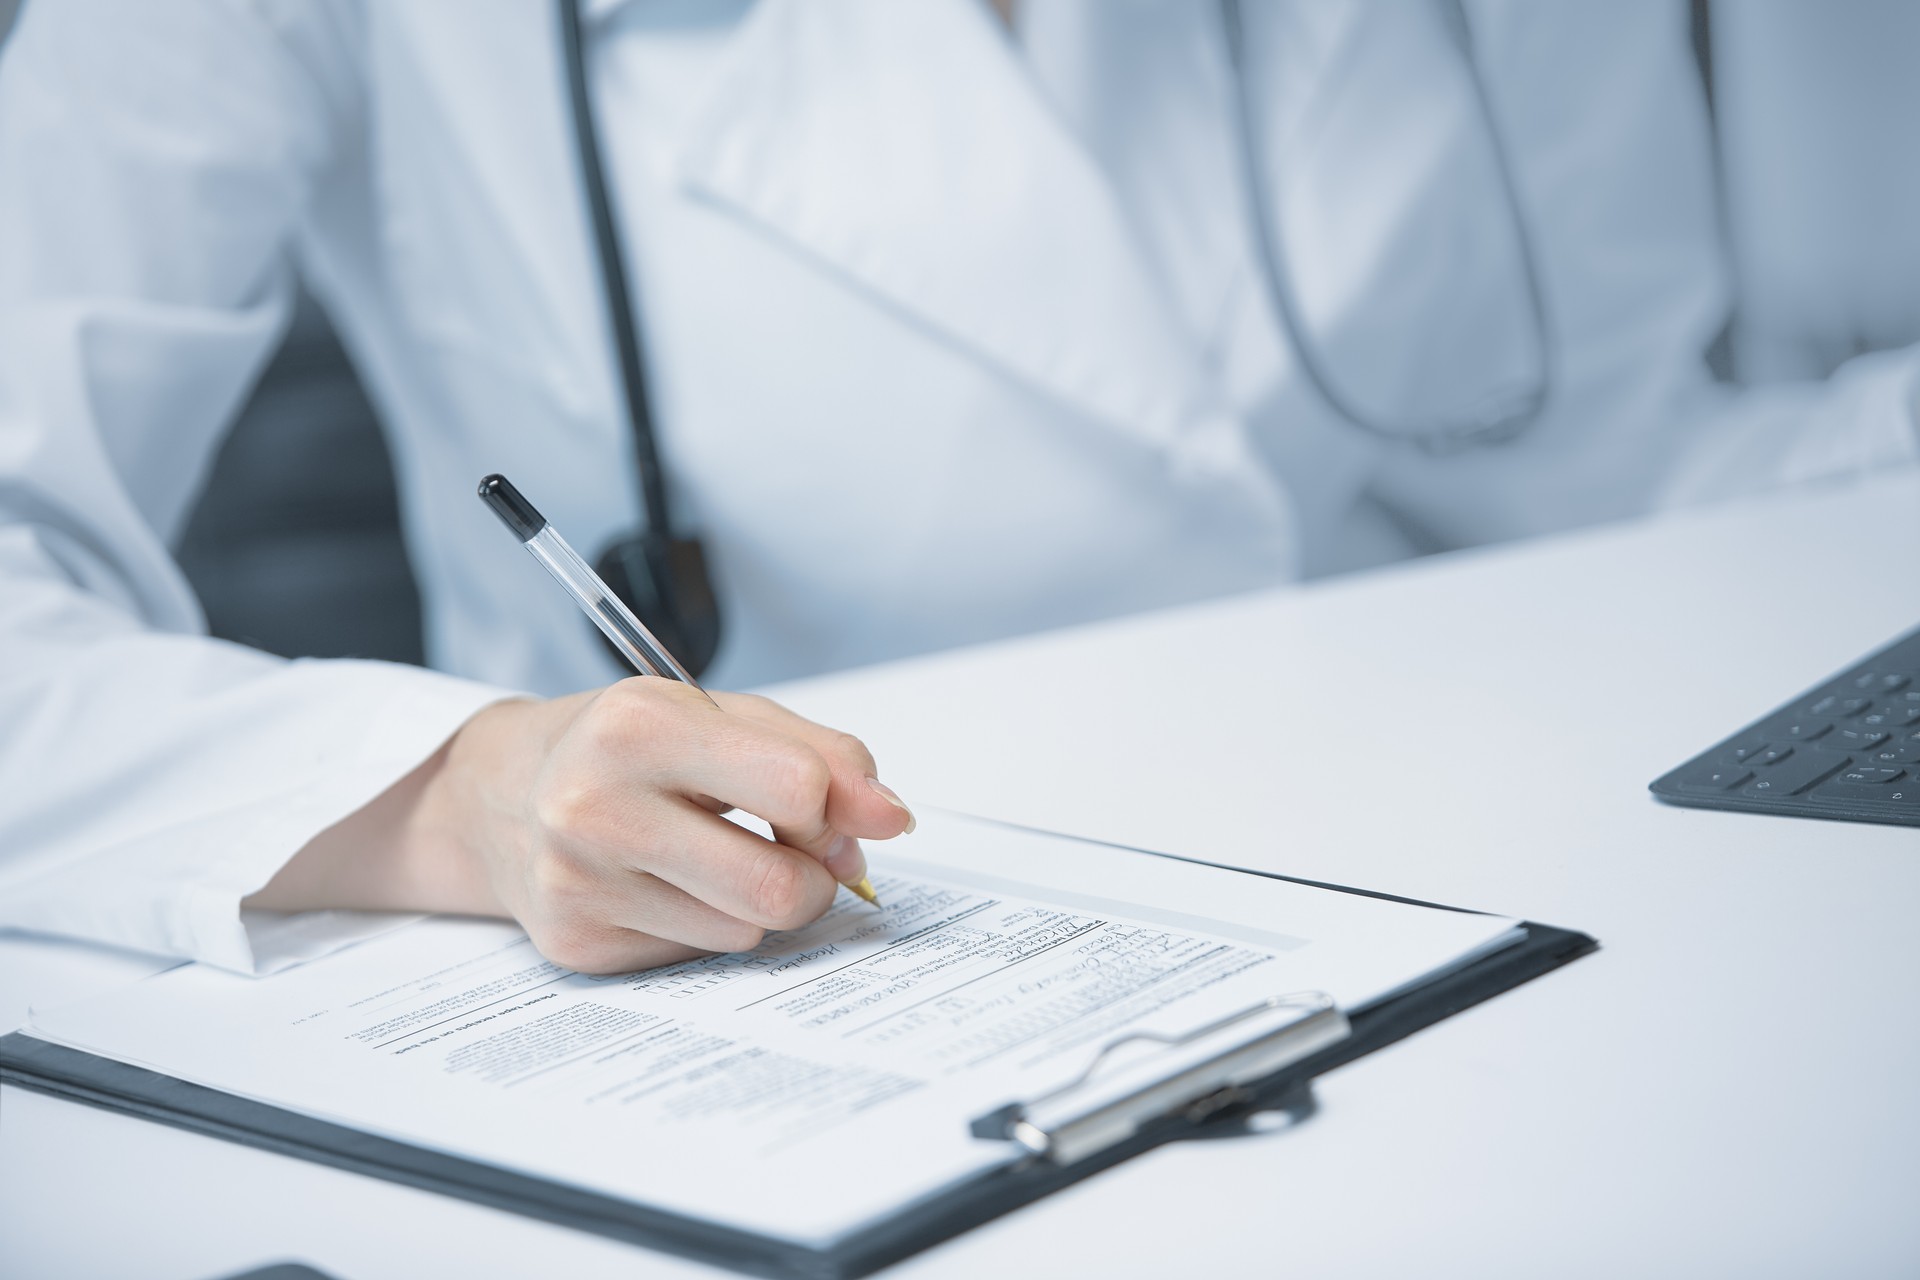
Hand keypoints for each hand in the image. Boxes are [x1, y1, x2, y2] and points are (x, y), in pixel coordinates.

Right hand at [245, 680, 916, 972]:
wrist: (502, 788)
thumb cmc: (632, 744)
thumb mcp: (727, 717)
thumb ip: (825, 756)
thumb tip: (892, 819)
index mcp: (639, 727)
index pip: (800, 789)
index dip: (835, 808)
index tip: (821, 807)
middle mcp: (595, 807)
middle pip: (779, 887)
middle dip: (812, 878)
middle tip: (792, 851)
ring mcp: (579, 883)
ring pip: (747, 931)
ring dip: (759, 902)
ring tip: (712, 857)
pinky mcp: (576, 944)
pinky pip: (700, 956)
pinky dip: (707, 924)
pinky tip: (666, 885)